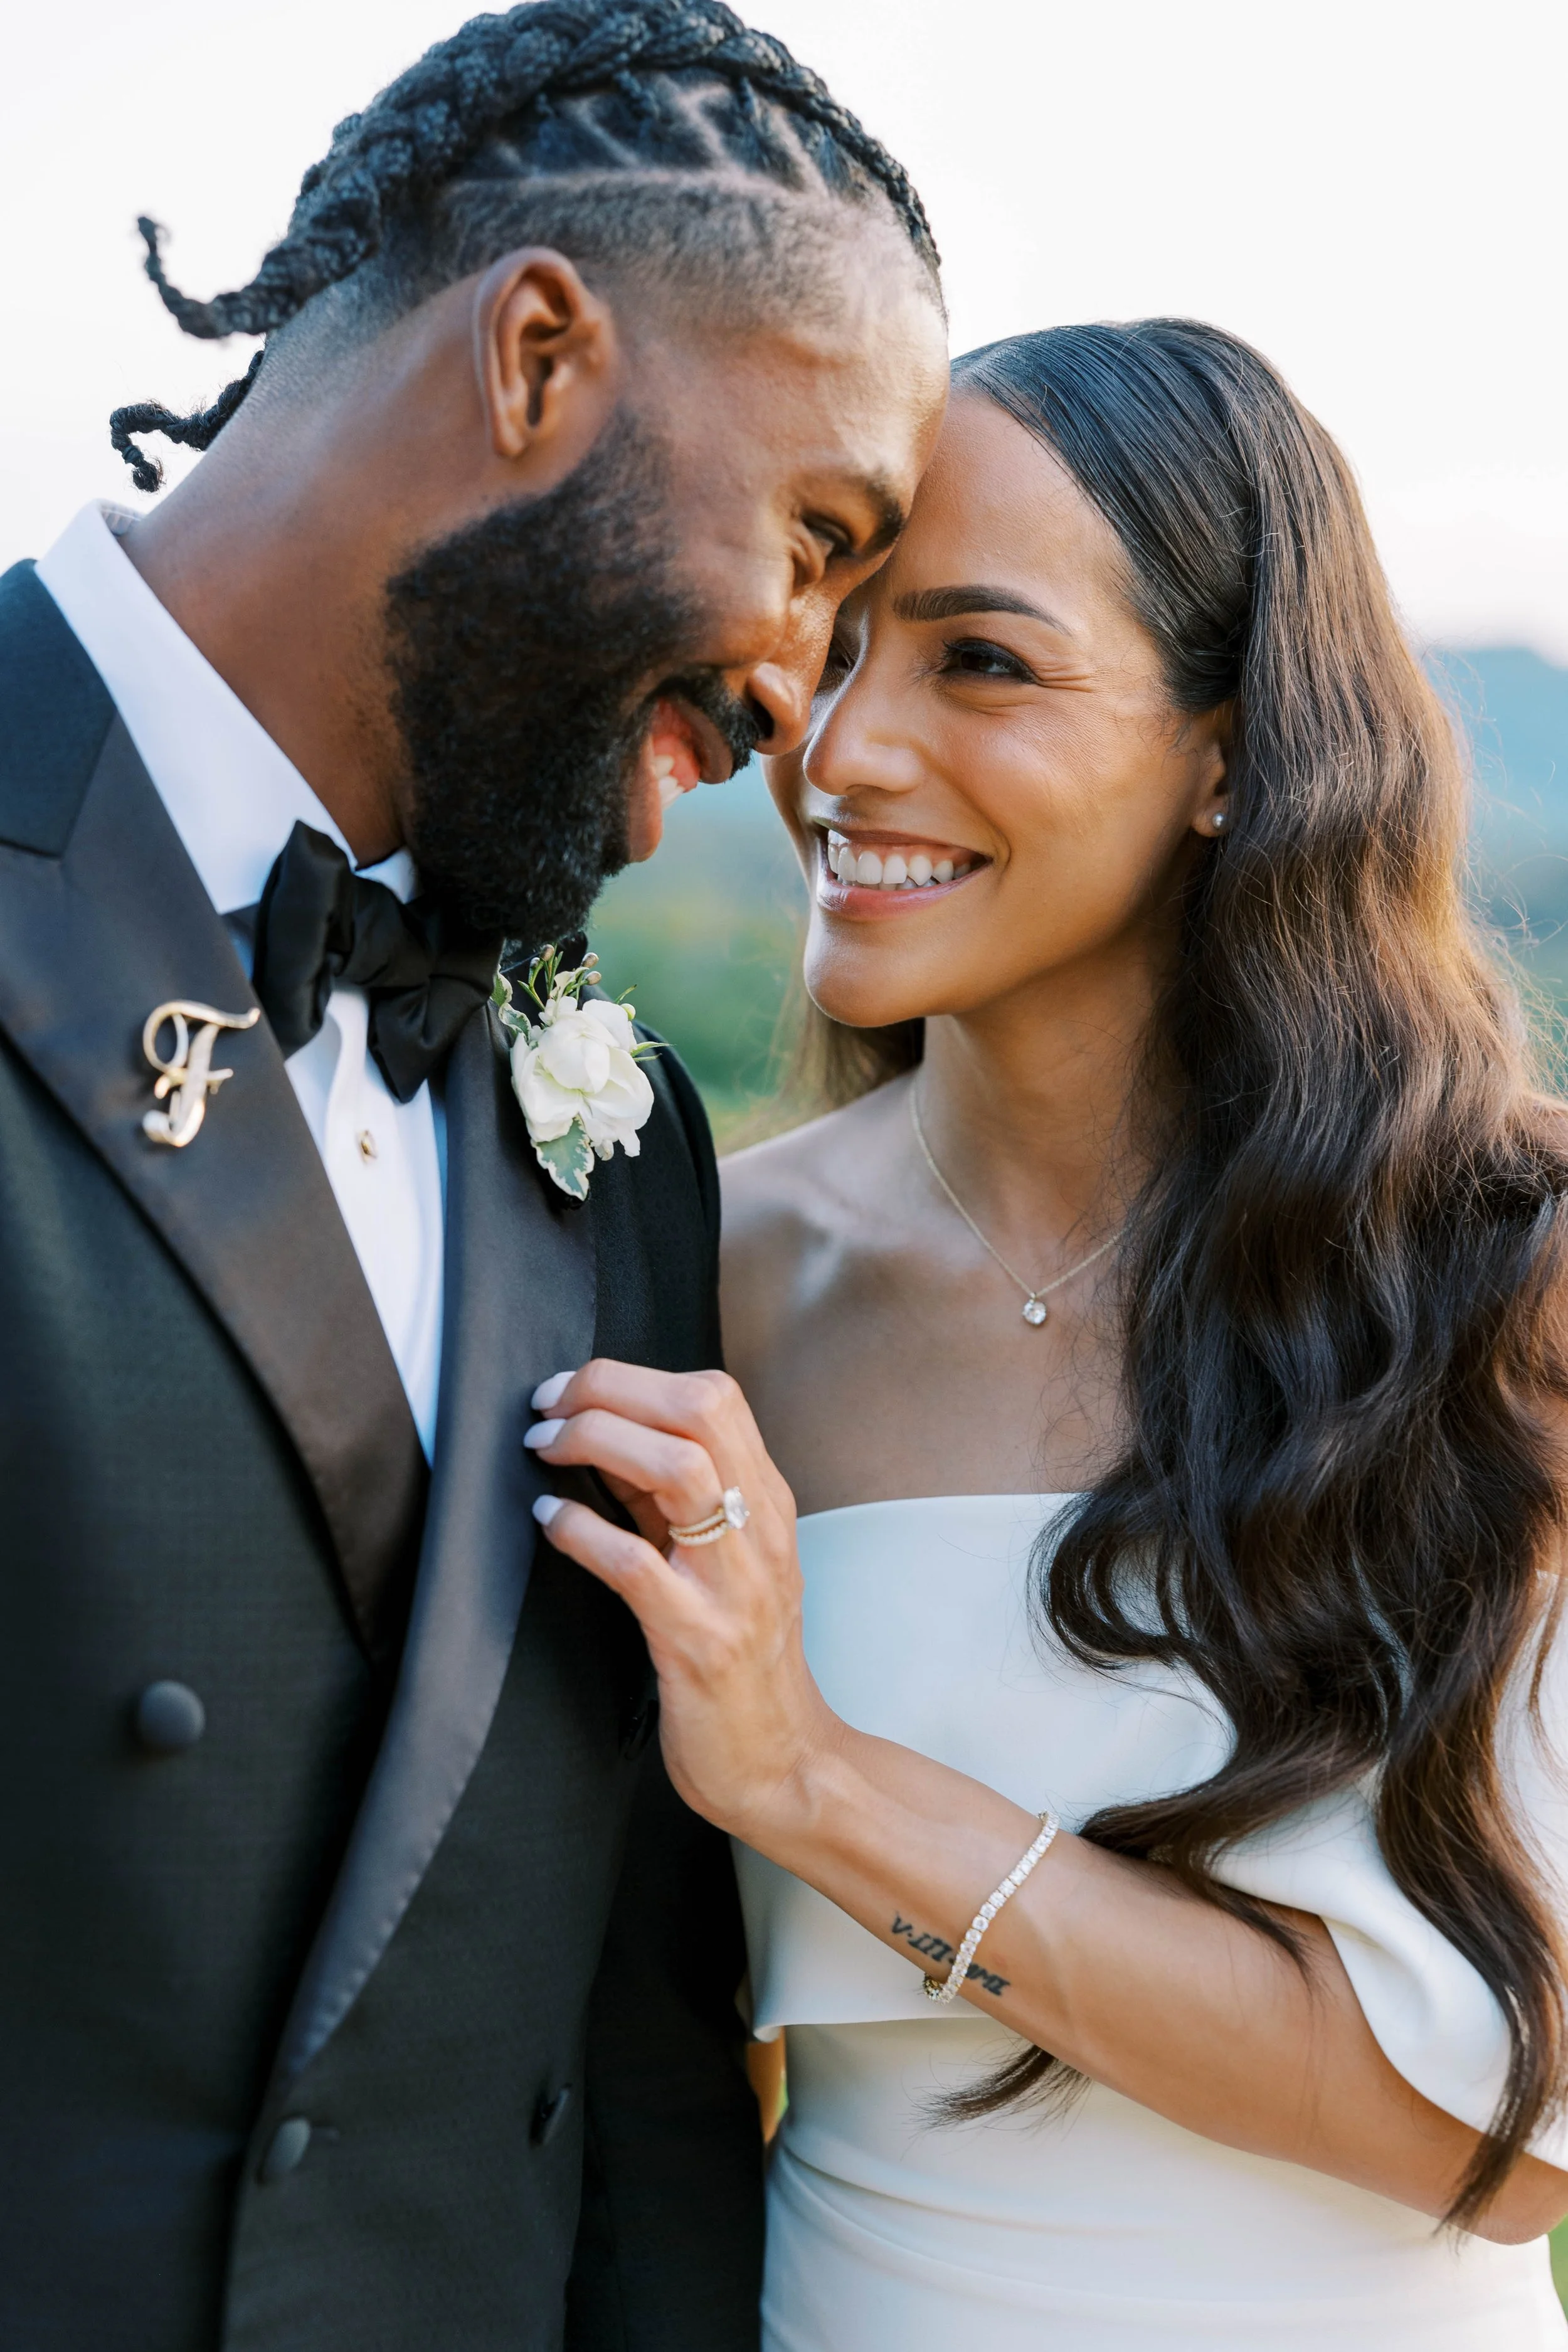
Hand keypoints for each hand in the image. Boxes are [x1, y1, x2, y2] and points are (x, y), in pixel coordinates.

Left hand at [524, 1360, 841, 1838]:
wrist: (782, 1765)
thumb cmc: (742, 1661)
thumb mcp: (719, 1560)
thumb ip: (668, 1499)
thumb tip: (599, 1435)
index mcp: (766, 1502)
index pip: (714, 1395)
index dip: (631, 1377)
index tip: (572, 1389)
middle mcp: (761, 1530)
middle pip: (698, 1411)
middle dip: (609, 1390)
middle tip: (548, 1408)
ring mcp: (735, 1585)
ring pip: (677, 1469)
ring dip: (596, 1441)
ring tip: (545, 1448)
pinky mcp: (700, 1641)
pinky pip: (635, 1563)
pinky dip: (582, 1530)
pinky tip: (550, 1520)